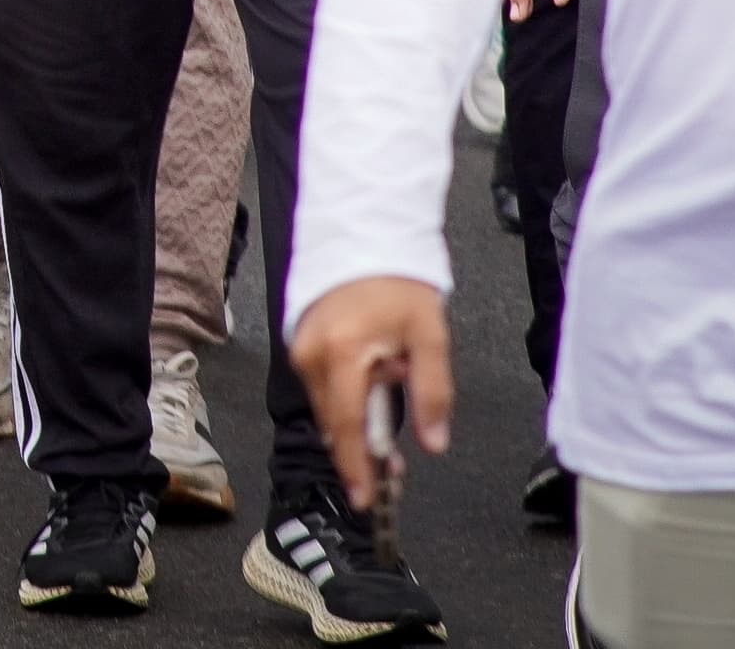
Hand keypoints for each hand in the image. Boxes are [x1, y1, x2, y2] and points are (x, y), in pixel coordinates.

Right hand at [290, 277, 454, 510]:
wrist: (366, 236)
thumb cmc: (398, 282)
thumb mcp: (429, 336)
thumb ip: (432, 392)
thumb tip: (433, 442)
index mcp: (343, 352)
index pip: (346, 424)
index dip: (356, 465)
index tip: (364, 497)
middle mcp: (312, 353)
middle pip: (333, 421)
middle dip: (360, 452)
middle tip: (393, 475)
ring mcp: (301, 347)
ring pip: (327, 408)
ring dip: (355, 428)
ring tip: (390, 438)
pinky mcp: (301, 343)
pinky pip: (322, 388)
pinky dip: (345, 404)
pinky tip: (372, 404)